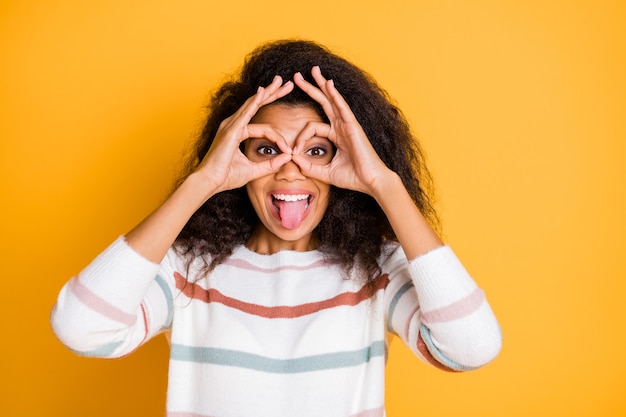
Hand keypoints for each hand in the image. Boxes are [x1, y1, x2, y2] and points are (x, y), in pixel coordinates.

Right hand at [195, 76, 293, 194]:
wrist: (209, 182)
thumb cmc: (226, 177)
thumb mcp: (254, 170)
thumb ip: (271, 164)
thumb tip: (288, 157)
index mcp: (237, 132)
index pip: (263, 128)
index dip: (279, 138)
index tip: (289, 150)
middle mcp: (233, 125)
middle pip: (257, 105)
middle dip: (273, 94)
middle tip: (286, 84)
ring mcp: (231, 125)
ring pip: (253, 104)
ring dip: (268, 92)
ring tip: (281, 82)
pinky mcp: (231, 130)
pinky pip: (246, 113)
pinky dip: (255, 102)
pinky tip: (264, 92)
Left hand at [291, 67, 393, 195]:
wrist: (371, 182)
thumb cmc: (353, 178)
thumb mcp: (326, 173)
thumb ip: (309, 167)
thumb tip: (293, 160)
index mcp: (336, 135)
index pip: (312, 127)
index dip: (300, 138)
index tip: (293, 151)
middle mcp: (341, 126)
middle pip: (324, 102)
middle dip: (310, 88)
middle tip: (296, 76)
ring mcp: (347, 125)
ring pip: (332, 100)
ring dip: (321, 84)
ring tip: (312, 70)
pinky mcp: (353, 126)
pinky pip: (342, 108)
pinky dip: (335, 95)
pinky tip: (328, 84)